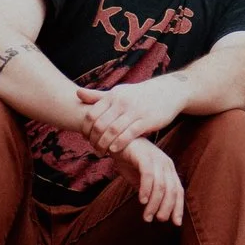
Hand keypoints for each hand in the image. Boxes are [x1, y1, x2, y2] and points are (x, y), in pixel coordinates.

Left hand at [75, 75, 190, 155]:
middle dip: (94, 140)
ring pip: (113, 131)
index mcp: (113, 96)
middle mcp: (122, 102)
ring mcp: (134, 111)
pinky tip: (114, 150)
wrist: (167, 92)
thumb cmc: (138, 95)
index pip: (91, 114)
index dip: (85, 129)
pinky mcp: (147, 121)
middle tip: (93, 149)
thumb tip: (77, 93)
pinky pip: (129, 134)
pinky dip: (119, 144)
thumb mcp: (118, 93)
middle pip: (100, 125)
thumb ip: (98, 96)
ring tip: (102, 152)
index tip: (85, 138)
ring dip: (104, 144)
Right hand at [121, 138, 185, 225]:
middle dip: (167, 208)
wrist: (116, 140)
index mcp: (168, 169)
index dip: (178, 207)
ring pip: (161, 186)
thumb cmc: (130, 160)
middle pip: (171, 190)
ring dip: (155, 204)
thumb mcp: (142, 179)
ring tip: (147, 216)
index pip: (178, 191)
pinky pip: (148, 175)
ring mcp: (156, 159)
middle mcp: (166, 164)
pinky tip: (142, 200)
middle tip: (158, 220)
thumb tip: (154, 212)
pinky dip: (146, 189)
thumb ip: (149, 192)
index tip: (176, 223)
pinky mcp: (144, 156)